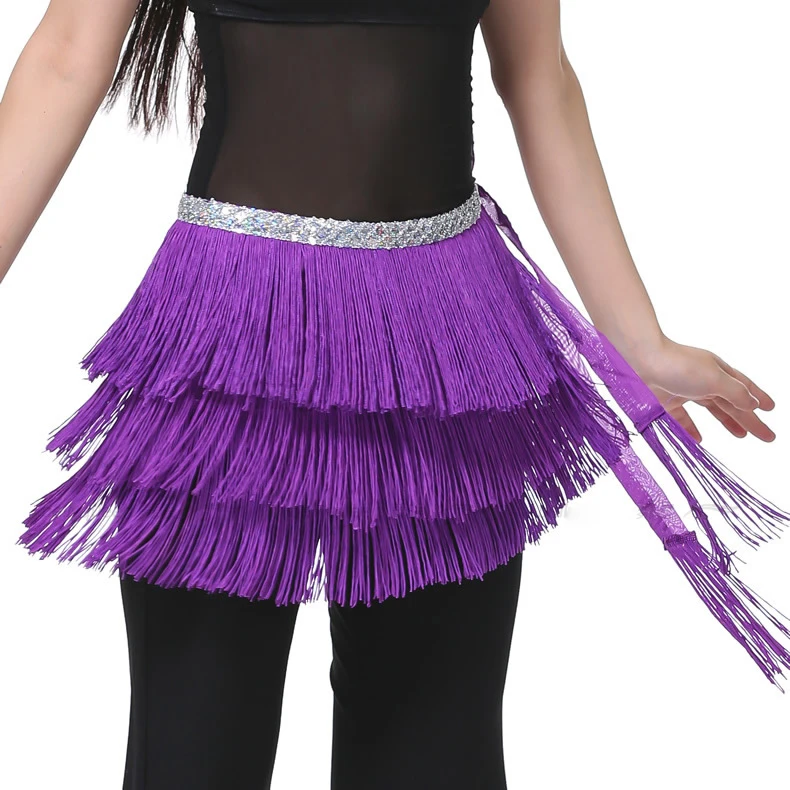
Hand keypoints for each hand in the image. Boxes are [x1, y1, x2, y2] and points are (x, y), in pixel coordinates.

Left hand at [632, 337, 775, 442]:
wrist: (639, 361)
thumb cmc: (679, 366)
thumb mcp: (714, 379)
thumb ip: (735, 393)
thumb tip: (753, 404)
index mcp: (718, 371)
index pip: (744, 387)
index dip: (759, 397)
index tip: (771, 409)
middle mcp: (702, 379)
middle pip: (731, 402)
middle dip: (749, 418)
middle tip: (766, 436)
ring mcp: (683, 390)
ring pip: (710, 409)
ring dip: (727, 422)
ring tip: (741, 435)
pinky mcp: (664, 400)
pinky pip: (682, 418)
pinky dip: (691, 429)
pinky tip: (698, 440)